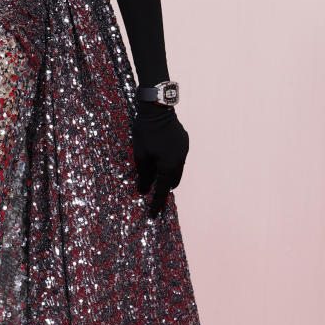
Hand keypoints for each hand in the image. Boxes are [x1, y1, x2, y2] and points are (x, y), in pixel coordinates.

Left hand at [132, 101, 189, 217]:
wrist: (157, 109)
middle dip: (164, 189)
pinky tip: (160, 157)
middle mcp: (180, 160)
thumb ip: (144, 176)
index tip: (153, 215)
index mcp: (169, 166)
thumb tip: (144, 191)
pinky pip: (178, 158)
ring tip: (156, 175)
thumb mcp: (140, 156)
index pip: (162, 191)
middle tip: (153, 194)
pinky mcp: (184, 142)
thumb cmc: (145, 133)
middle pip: (173, 182)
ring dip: (167, 175)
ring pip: (177, 170)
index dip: (157, 204)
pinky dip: (170, 162)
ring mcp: (184, 151)